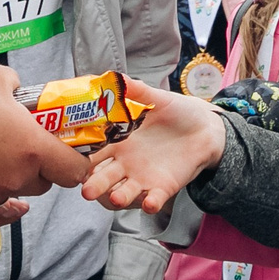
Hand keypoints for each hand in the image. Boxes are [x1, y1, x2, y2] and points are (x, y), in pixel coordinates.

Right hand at [0, 64, 91, 220]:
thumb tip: (17, 92)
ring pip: (11, 194)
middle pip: (42, 182)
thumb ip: (13, 85)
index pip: (73, 169)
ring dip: (11, 180)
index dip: (75, 160)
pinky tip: (6, 209)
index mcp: (30, 149)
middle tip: (23, 144)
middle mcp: (13, 179)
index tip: (67, 150)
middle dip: (39, 166)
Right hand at [81, 92, 228, 211]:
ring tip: (116, 198)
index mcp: (119, 143)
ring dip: (120, 196)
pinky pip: (154, 198)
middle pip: (104, 178)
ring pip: (125, 192)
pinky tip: (150, 203)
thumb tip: (116, 76)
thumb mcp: (156, 98)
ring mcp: (143, 177)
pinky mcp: (164, 187)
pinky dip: (151, 203)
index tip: (73, 162)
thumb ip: (137, 90)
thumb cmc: (178, 112)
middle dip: (95, 185)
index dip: (83, 160)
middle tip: (86, 190)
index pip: (94, 154)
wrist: (206, 127)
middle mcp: (126, 164)